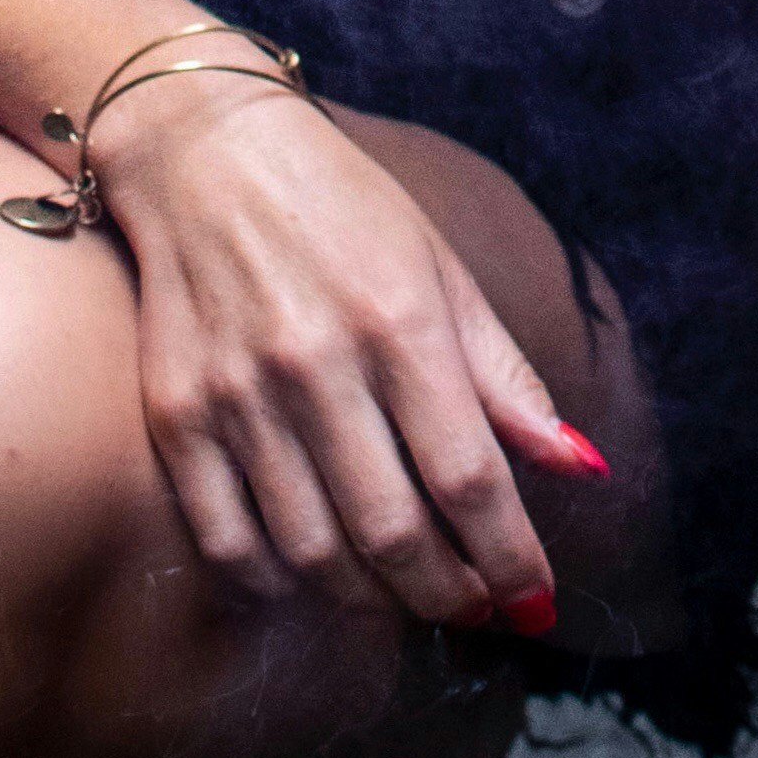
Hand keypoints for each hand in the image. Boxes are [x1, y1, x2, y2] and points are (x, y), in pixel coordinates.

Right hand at [91, 63, 602, 629]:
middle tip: (475, 607)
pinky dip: (277, 584)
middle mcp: (317, 365)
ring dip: (371, 602)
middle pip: (394, 533)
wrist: (203, 150)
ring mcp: (238, 395)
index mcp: (400, 323)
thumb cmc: (341, 209)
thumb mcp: (441, 272)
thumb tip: (581, 468)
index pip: (470, 481)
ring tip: (404, 596)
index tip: (535, 602)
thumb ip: (506, 379)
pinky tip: (313, 579)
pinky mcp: (176, 413)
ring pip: (312, 553)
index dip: (511, 560)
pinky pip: (227, 540)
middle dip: (449, 595)